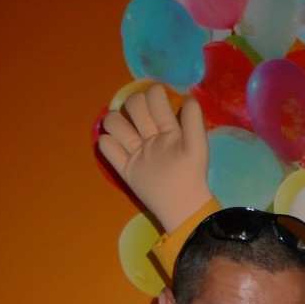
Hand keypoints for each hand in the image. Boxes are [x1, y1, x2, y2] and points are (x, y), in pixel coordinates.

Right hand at [98, 84, 210, 231]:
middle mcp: (149, 135)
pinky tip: (121, 152)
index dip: (154, 96)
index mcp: (167, 127)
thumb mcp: (197, 148)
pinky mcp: (126, 168)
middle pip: (132, 104)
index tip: (160, 111)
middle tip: (144, 126)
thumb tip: (187, 99)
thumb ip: (193, 122)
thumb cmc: (191, 176)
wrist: (182, 207)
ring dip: (116, 123)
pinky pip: (106, 147)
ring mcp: (136, 151)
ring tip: (130, 140)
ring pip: (114, 122)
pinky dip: (107, 144)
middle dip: (134, 107)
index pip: (153, 96)